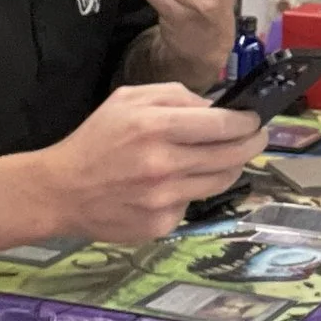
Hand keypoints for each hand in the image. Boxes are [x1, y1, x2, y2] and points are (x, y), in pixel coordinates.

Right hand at [30, 83, 265, 244]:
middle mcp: (163, 165)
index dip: (247, 123)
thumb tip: (215, 107)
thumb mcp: (128, 99)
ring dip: (231, 167)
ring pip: (220, 182)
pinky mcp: (160, 224)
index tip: (255, 120)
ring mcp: (163, 199)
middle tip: (258, 137)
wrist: (62, 190)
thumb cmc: (97, 139)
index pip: (222, 126)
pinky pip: (193, 204)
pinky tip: (178, 183)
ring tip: (227, 157)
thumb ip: (175, 95)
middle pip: (230, 156)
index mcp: (155, 127)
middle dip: (252, 144)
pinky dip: (193, 191)